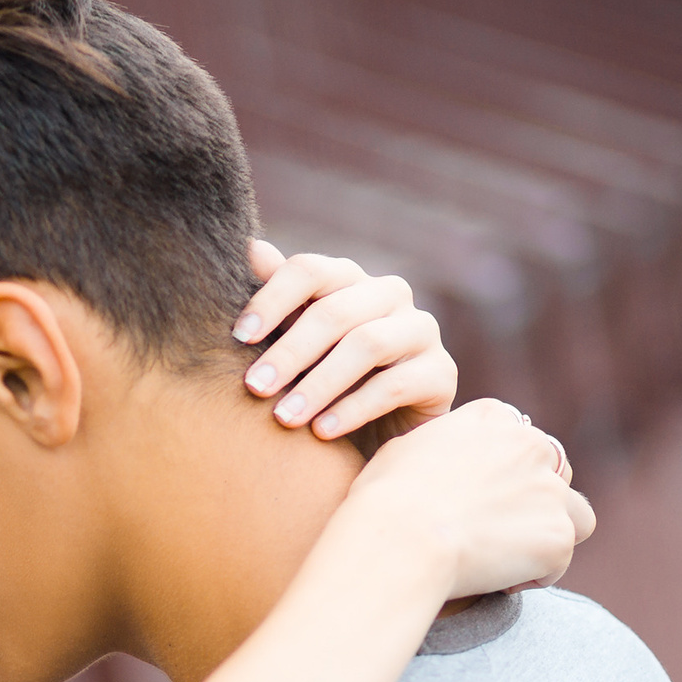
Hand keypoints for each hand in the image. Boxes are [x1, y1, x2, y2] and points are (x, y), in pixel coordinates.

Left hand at [236, 240, 454, 440]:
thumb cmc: (329, 379)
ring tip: (284, 418)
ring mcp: (421, 330)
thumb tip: (252, 248)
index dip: (271, 299)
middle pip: (335, 311)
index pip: (310, 270)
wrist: (386, 430)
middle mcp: (390, 295)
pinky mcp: (441, 373)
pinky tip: (320, 433)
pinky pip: (394, 386)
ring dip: (319, 384)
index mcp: (350, 280)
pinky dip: (352, 410)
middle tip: (254, 387)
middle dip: (290, 351)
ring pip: (367, 345)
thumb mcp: (297, 342)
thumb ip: (278, 300)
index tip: (239, 337)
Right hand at [342, 400, 594, 599]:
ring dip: (549, 535)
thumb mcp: (405, 450)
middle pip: (556, 473)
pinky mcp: (557, 536)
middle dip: (534, 503)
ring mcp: (549, 491)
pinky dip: (533, 575)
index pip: (520, 440)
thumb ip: (442, 448)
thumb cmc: (384, 498)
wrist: (399, 537)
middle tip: (494, 534)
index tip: (479, 500)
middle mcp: (531, 445)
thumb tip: (440, 460)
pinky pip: (558, 561)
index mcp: (492, 418)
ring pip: (575, 516)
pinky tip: (495, 582)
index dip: (505, 474)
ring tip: (509, 559)